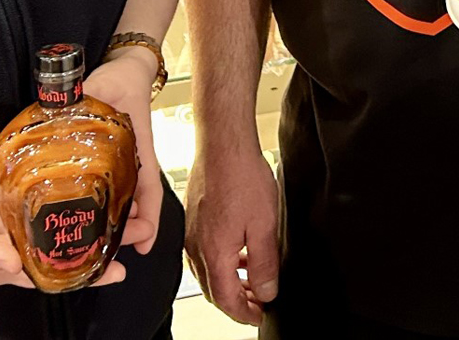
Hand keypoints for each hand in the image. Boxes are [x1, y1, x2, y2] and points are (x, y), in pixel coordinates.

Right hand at [0, 191, 126, 295]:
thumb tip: (16, 260)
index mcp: (5, 269)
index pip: (56, 274)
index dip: (88, 272)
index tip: (123, 265)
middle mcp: (11, 247)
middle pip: (60, 242)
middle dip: (93, 233)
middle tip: (131, 218)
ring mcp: (1, 223)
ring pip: (47, 215)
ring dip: (74, 206)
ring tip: (108, 189)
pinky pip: (21, 194)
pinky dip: (42, 185)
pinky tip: (63, 170)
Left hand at [85, 51, 165, 257]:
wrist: (125, 70)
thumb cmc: (120, 81)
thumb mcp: (102, 87)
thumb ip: (82, 96)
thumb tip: (61, 107)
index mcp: (138, 151)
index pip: (149, 190)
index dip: (148, 219)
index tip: (144, 245)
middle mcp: (132, 162)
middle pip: (134, 204)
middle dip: (125, 230)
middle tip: (107, 253)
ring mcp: (120, 162)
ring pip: (120, 199)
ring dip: (111, 221)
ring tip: (92, 242)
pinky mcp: (105, 159)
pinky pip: (104, 187)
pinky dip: (98, 205)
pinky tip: (81, 217)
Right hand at [184, 141, 279, 324]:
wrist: (223, 143)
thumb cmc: (241, 176)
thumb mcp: (265, 225)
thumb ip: (264, 264)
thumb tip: (266, 292)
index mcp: (214, 253)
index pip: (225, 300)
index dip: (244, 313)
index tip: (259, 315)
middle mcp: (196, 246)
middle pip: (213, 289)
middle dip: (236, 301)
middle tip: (257, 302)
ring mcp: (192, 232)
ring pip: (207, 271)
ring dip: (229, 281)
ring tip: (251, 278)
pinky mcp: (193, 218)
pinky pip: (204, 251)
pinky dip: (221, 261)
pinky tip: (238, 250)